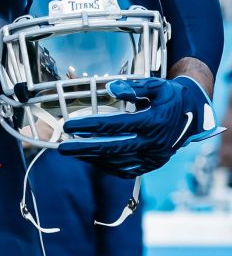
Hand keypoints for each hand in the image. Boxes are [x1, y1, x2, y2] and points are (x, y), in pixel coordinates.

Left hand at [59, 76, 225, 176]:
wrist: (193, 116)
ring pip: (118, 162)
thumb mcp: (156, 86)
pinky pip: (125, 170)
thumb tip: (109, 88)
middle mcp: (154, 143)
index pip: (115, 125)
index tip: (68, 125)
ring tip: (72, 151)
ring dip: (93, 158)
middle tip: (62, 148)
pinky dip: (106, 166)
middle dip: (85, 149)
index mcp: (154, 122)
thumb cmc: (169, 97)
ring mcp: (154, 157)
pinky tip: (90, 158)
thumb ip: (133, 86)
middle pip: (113, 148)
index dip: (90, 125)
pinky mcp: (151, 165)